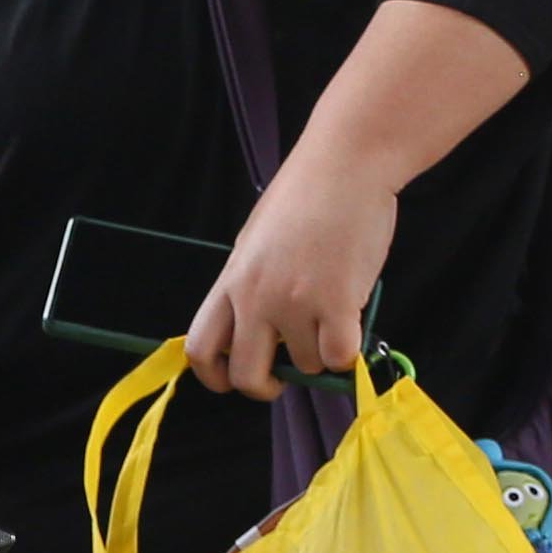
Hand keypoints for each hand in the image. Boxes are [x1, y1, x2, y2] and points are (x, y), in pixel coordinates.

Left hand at [185, 156, 393, 398]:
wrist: (345, 164)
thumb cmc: (306, 196)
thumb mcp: (257, 243)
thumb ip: (251, 286)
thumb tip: (263, 333)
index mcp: (231, 281)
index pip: (199, 349)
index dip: (215, 376)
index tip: (235, 377)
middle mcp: (255, 298)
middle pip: (245, 375)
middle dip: (266, 387)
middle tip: (286, 376)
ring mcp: (294, 303)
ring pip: (305, 365)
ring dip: (320, 353)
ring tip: (332, 313)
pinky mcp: (336, 303)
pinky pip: (339, 357)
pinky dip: (348, 352)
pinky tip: (352, 321)